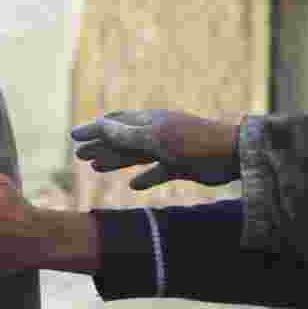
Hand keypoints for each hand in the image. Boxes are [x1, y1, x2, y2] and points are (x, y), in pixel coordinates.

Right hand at [71, 110, 239, 189]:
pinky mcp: (180, 166)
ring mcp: (168, 150)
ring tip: (96, 167)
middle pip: (121, 140)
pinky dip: (144, 178)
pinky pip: (157, 172)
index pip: (114, 123)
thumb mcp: (156, 138)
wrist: (233, 154)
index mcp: (148, 122)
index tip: (74, 136)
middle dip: (100, 145)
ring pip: (135, 156)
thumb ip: (127, 134)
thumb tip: (100, 125)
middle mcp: (155, 133)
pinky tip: (133, 186)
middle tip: (79, 154)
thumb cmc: (193, 143)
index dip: (93, 129)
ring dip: (115, 161)